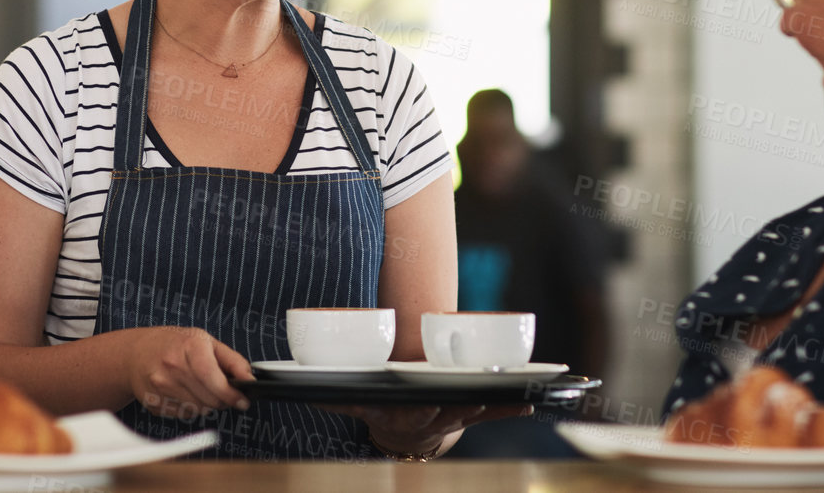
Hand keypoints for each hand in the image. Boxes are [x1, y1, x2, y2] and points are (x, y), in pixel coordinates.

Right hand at [124, 326, 253, 421]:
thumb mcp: (206, 341)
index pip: (215, 380)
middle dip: (222, 399)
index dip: (232, 395)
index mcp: (190, 346)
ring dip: (206, 403)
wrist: (136, 353)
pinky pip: (184, 414)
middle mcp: (172, 366)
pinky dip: (190, 407)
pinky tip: (183, 392)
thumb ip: (233, 360)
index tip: (242, 400)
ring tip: (200, 387)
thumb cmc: (175, 344)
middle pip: (210, 399)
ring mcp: (160, 386)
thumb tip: (250, 380)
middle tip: (222, 391)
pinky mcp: (154, 403)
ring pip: (199, 410)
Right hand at [325, 402, 531, 457]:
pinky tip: (531, 401)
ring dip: (495, 404)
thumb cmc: (382, 409)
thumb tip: (291, 390)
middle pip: (451, 412)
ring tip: (517, 395)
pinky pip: (495, 411)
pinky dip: (513, 406)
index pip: (414, 412)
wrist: (406, 433)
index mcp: (406, 414)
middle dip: (464, 404)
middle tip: (476, 396)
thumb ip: (333, 397)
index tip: (427, 403)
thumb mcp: (359, 405)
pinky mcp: (473, 412)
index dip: (422, 409)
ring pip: (477, 411)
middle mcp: (434, 418)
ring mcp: (456, 416)